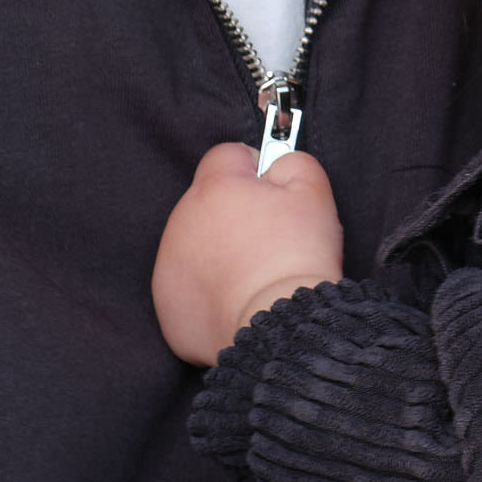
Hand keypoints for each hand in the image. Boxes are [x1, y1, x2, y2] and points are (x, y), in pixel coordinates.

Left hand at [152, 141, 343, 365]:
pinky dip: (208, 290)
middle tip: (269, 241)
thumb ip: (291, 161)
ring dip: (218, 252)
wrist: (281, 325)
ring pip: (195, 244)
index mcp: (215, 187)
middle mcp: (182, 220)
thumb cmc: (298, 256)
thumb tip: (275, 164)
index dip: (254, 170)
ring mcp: (168, 264)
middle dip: (234, 214)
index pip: (226, 156)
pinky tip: (237, 301)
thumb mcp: (313, 191)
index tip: (273, 194)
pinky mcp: (167, 304)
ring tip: (254, 275)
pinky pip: (188, 286)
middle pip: (207, 202)